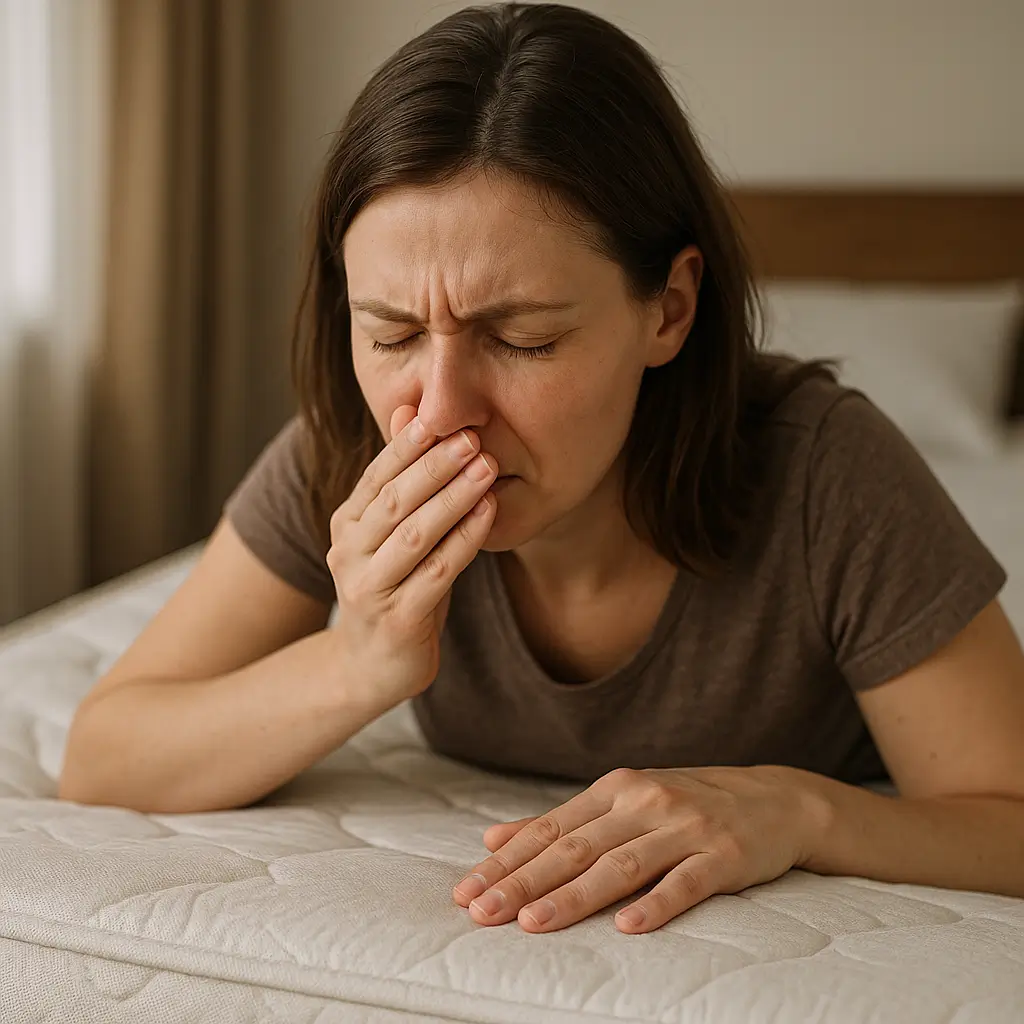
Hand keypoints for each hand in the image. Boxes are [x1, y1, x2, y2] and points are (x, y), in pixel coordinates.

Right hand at [327, 405, 497, 708]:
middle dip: (435, 465)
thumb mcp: (392, 534)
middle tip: (473, 437)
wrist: (370, 667)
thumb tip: (408, 410)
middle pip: (394, 500)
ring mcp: (370, 588)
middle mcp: (350, 552)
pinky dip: (465, 540)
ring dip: (453, 497)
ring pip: (415, 534)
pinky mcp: (397, 620)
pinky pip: (436, 572)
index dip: (409, 444)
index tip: (443, 414)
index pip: (377, 474)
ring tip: (487, 468)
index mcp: (348, 524)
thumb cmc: (394, 588)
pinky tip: (489, 513)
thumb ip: (401, 480)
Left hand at [452, 765, 817, 933]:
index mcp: (615, 788)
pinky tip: (627, 927)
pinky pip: (686, 883)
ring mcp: (685, 826)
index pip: (549, 829)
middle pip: (574, 847)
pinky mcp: (724, 855)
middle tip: (482, 912)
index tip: (467, 889)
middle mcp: (644, 801)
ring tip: (534, 923)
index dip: (506, 860)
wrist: (775, 799)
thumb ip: (563, 822)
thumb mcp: (624, 802)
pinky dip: (655, 903)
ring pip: (620, 864)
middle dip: (523, 881)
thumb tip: (494, 837)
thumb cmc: (687, 804)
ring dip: (574, 895)